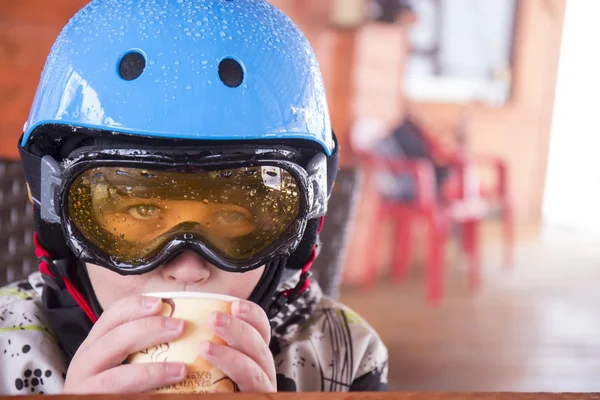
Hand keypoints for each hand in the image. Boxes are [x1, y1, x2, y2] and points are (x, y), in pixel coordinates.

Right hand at [63, 295, 187, 393]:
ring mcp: (87, 389)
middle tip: (180, 327)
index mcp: (93, 346)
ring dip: (152, 372)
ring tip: (181, 370)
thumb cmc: (117, 384)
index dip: (134, 307)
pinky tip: (166, 394)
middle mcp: (84, 364)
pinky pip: (121, 396)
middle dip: (149, 330)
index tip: (159, 302)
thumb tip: (177, 327)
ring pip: (116, 378)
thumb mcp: (120, 360)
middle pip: (114, 341)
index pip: (110, 318)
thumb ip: (140, 344)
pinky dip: (146, 394)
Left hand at [199, 299, 275, 391]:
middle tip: (214, 319)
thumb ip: (201, 340)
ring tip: (206, 348)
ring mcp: (258, 392)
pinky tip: (212, 387)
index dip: (252, 315)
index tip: (234, 304)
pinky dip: (228, 391)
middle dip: (240, 330)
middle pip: (261, 348)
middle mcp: (260, 374)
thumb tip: (176, 312)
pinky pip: (247, 395)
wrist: (198, 399)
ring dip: (233, 357)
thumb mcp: (203, 359)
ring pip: (257, 374)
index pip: (261, 330)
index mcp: (252, 356)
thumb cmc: (199, 387)